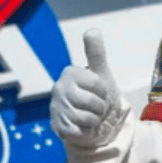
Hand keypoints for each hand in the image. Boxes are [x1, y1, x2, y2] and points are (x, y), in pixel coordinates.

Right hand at [50, 29, 123, 146]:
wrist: (93, 121)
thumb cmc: (97, 95)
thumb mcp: (101, 73)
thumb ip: (96, 53)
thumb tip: (92, 30)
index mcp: (70, 73)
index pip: (98, 84)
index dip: (105, 92)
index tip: (100, 92)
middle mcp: (59, 89)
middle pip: (92, 103)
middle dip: (101, 108)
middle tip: (96, 107)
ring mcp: (56, 108)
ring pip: (87, 119)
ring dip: (95, 121)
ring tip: (90, 117)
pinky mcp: (57, 126)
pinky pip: (79, 132)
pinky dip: (86, 132)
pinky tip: (83, 126)